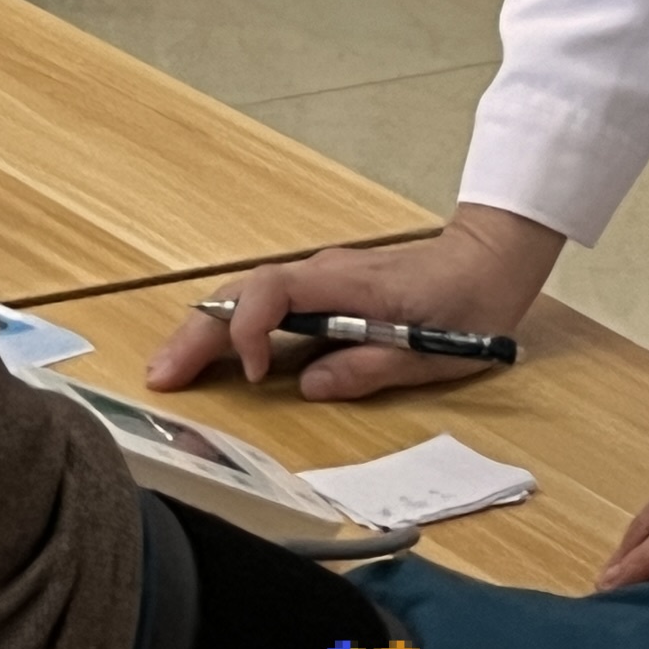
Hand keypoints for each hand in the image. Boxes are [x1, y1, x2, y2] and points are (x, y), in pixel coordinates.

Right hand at [145, 203, 562, 397]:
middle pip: (240, 293)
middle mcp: (321, 273)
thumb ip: (370, 369)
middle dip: (195, 333)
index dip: (248, 330)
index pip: (272, 292)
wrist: (488, 260)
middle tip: (159, 375)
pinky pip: (262, 305)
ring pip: (244, 296)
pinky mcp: (321, 292)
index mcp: (346, 284)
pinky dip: (229, 327)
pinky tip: (212, 355)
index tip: (250, 374)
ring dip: (204, 330)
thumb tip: (308, 387)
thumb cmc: (468, 305)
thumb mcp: (433, 353)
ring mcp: (317, 279)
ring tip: (171, 369)